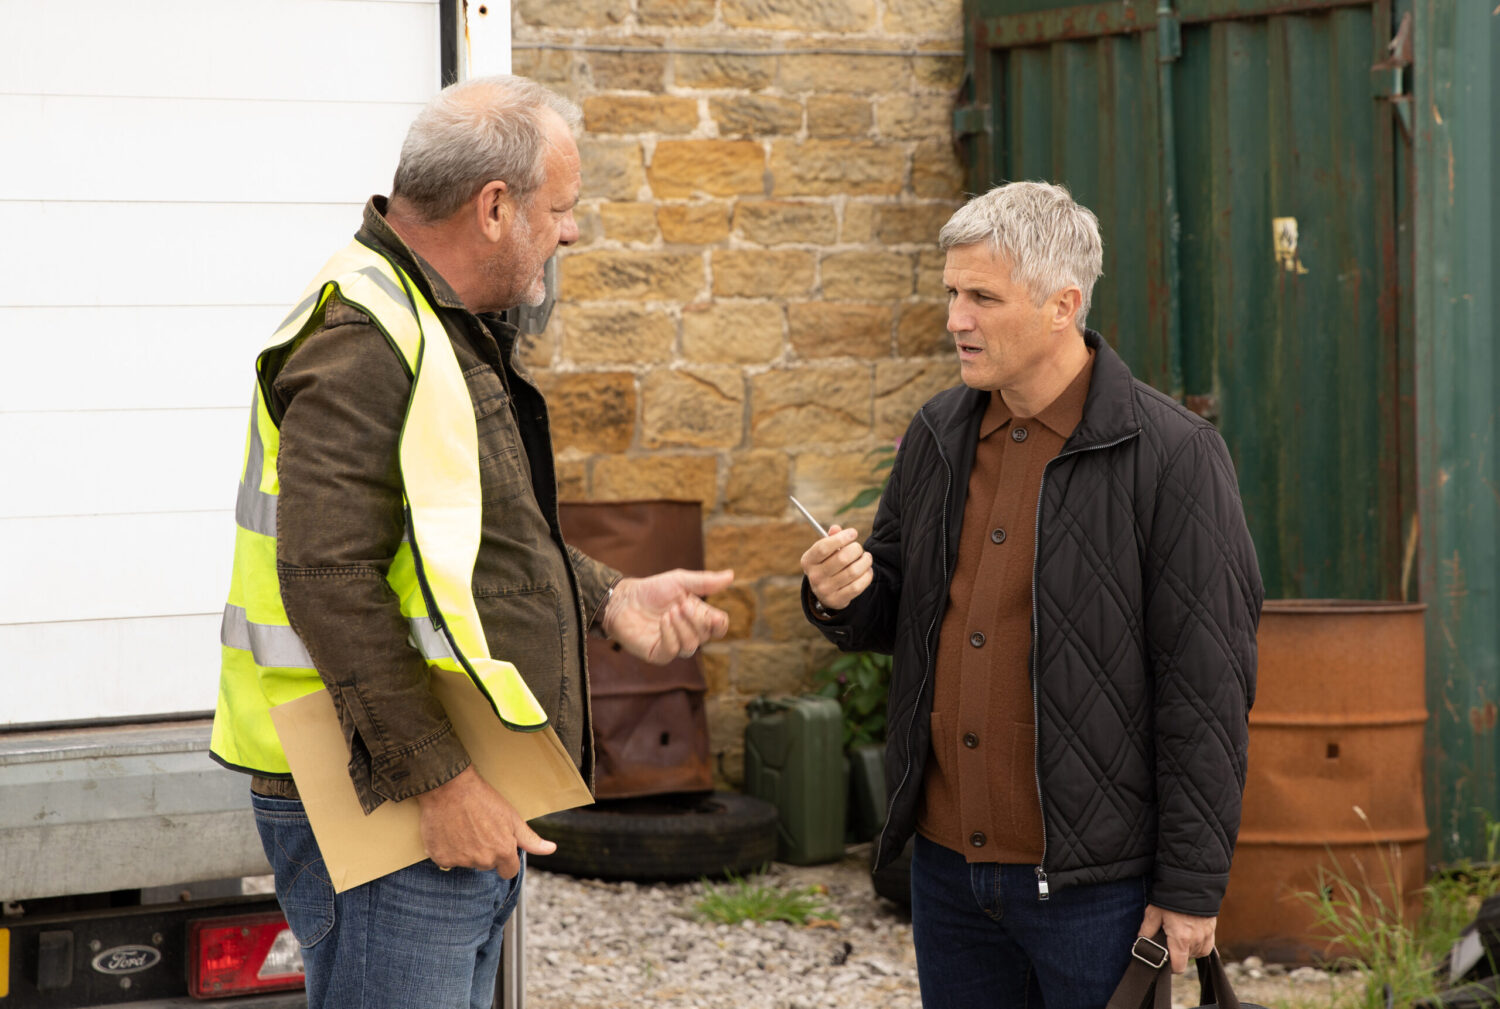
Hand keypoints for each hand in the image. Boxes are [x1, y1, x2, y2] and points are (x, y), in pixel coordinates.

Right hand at [416, 765, 555, 876]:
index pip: (508, 871)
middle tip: (478, 828)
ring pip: (466, 862)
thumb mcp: (511, 817)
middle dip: (485, 852)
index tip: (497, 845)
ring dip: (465, 850)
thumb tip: (551, 849)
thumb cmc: (483, 799)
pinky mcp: (441, 858)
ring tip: (462, 826)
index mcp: (503, 852)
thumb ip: (530, 839)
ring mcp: (461, 861)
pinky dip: (447, 849)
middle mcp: (482, 860)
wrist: (450, 787)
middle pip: (486, 865)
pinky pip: (446, 860)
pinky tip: (448, 831)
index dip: (505, 859)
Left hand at [601, 568, 733, 663]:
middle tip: (680, 605)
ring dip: (682, 627)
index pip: (719, 627)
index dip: (719, 623)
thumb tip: (732, 575)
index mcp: (698, 616)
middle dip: (696, 620)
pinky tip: (662, 621)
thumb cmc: (652, 590)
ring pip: (692, 646)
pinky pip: (673, 651)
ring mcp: (674, 645)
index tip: (712, 614)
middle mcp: (689, 632)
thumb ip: (705, 581)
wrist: (623, 599)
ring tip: (669, 612)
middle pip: (707, 636)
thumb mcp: (680, 580)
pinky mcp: (659, 654)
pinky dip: (670, 635)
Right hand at [800, 524, 872, 611]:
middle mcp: (814, 576)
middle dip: (856, 549)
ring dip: (865, 562)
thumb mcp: (825, 552)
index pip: (823, 547)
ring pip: (853, 571)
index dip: (841, 538)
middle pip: (842, 558)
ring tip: (866, 558)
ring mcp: (825, 590)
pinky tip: (867, 570)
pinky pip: (857, 586)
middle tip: (859, 548)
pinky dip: (867, 576)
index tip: (854, 533)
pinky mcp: (837, 600)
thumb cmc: (828, 564)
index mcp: (808, 561)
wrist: (825, 592)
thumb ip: (831, 539)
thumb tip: (836, 529)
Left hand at [1138, 904, 1216, 973]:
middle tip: (1168, 940)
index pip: (1178, 967)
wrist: (1191, 881)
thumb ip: (1147, 930)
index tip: (1163, 960)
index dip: (1170, 967)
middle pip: (1186, 959)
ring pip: (1197, 953)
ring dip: (1188, 949)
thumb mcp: (1153, 912)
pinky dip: (1199, 944)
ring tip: (1178, 935)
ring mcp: (1206, 935)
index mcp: (1181, 939)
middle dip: (1177, 954)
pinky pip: (1206, 946)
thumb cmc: (1170, 897)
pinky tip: (1191, 935)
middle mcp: (1196, 940)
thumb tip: (1141, 942)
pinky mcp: (1212, 929)